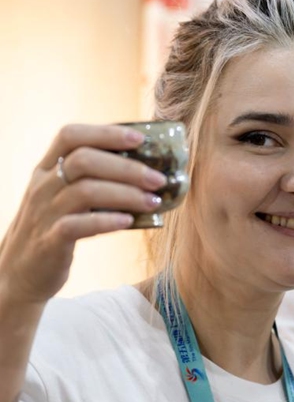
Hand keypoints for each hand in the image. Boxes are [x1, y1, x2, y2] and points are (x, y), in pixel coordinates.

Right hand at [0, 124, 167, 305]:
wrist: (21, 272)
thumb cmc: (57, 227)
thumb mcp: (67, 196)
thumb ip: (96, 180)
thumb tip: (150, 171)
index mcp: (47, 168)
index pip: (70, 135)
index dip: (106, 133)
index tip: (140, 139)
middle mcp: (42, 186)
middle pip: (83, 160)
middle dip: (128, 167)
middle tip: (159, 179)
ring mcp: (43, 213)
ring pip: (84, 191)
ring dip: (126, 194)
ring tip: (154, 201)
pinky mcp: (49, 241)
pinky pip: (77, 225)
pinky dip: (106, 221)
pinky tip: (129, 221)